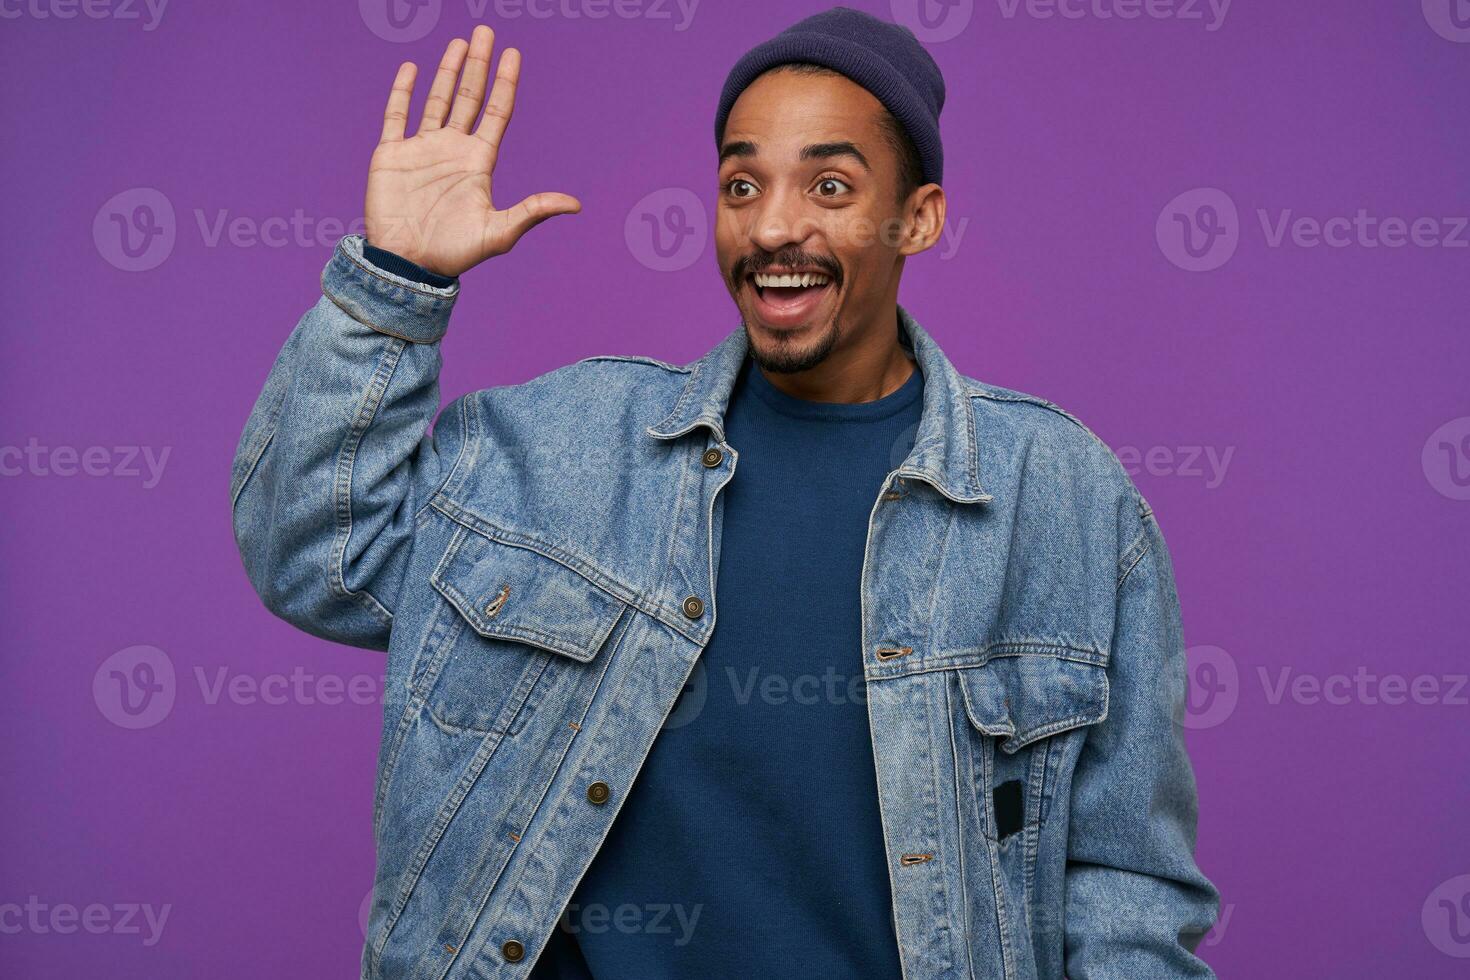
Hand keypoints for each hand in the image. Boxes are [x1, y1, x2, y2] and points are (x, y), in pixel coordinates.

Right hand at [364, 25, 580, 278]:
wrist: (406, 265)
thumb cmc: (454, 254)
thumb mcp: (499, 233)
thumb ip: (532, 212)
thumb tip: (575, 204)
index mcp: (478, 162)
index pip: (496, 112)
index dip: (505, 83)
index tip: (513, 54)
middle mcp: (452, 149)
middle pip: (470, 97)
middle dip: (479, 64)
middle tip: (486, 31)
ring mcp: (422, 149)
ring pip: (437, 99)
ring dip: (448, 71)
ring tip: (460, 42)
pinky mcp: (391, 155)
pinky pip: (396, 115)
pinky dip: (402, 91)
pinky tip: (411, 67)